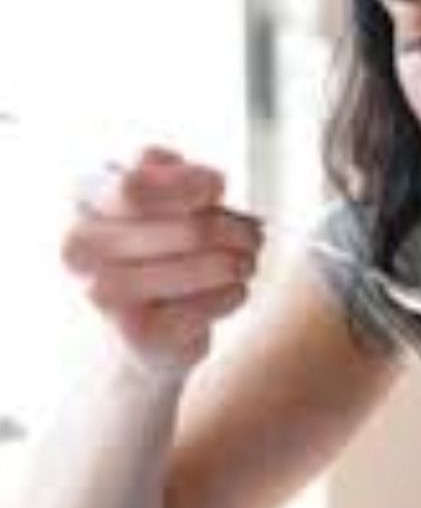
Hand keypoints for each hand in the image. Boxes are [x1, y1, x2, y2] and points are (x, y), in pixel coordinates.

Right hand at [62, 147, 262, 387]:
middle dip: (236, 231)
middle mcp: (81, 246)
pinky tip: (228, 291)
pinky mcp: (139, 333)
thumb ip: (172, 174)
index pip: (138, 187)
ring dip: (242, 263)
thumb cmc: (160, 243)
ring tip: (245, 263)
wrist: (145, 324)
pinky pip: (213, 303)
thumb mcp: (161, 194)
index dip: (191, 185)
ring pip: (210, 267)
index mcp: (86, 196)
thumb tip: (209, 183)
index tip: (218, 189)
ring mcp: (104, 293)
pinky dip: (233, 294)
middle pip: (193, 231)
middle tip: (252, 237)